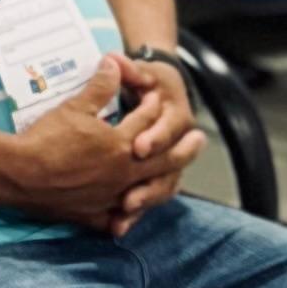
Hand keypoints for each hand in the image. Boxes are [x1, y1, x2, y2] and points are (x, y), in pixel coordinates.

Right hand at [0, 62, 180, 230]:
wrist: (19, 175)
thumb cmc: (46, 138)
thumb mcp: (74, 106)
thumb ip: (100, 87)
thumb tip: (114, 64)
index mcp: (120, 144)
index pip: (146, 122)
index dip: (152, 106)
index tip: (156, 97)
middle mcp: (122, 173)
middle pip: (162, 160)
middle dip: (183, 148)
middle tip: (199, 140)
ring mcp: (110, 197)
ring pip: (147, 191)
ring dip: (163, 183)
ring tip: (175, 180)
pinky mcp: (93, 216)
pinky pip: (116, 218)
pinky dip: (125, 216)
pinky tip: (128, 216)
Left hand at [104, 59, 207, 234]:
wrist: (161, 93)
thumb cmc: (147, 83)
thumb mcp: (139, 73)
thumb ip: (127, 68)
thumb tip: (112, 59)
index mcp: (174, 115)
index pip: (168, 129)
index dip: (155, 138)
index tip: (137, 145)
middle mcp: (173, 144)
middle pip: (167, 169)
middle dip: (147, 185)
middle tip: (127, 197)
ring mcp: (163, 164)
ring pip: (160, 189)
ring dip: (143, 201)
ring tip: (124, 212)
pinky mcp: (150, 178)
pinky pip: (147, 199)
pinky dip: (133, 214)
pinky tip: (117, 227)